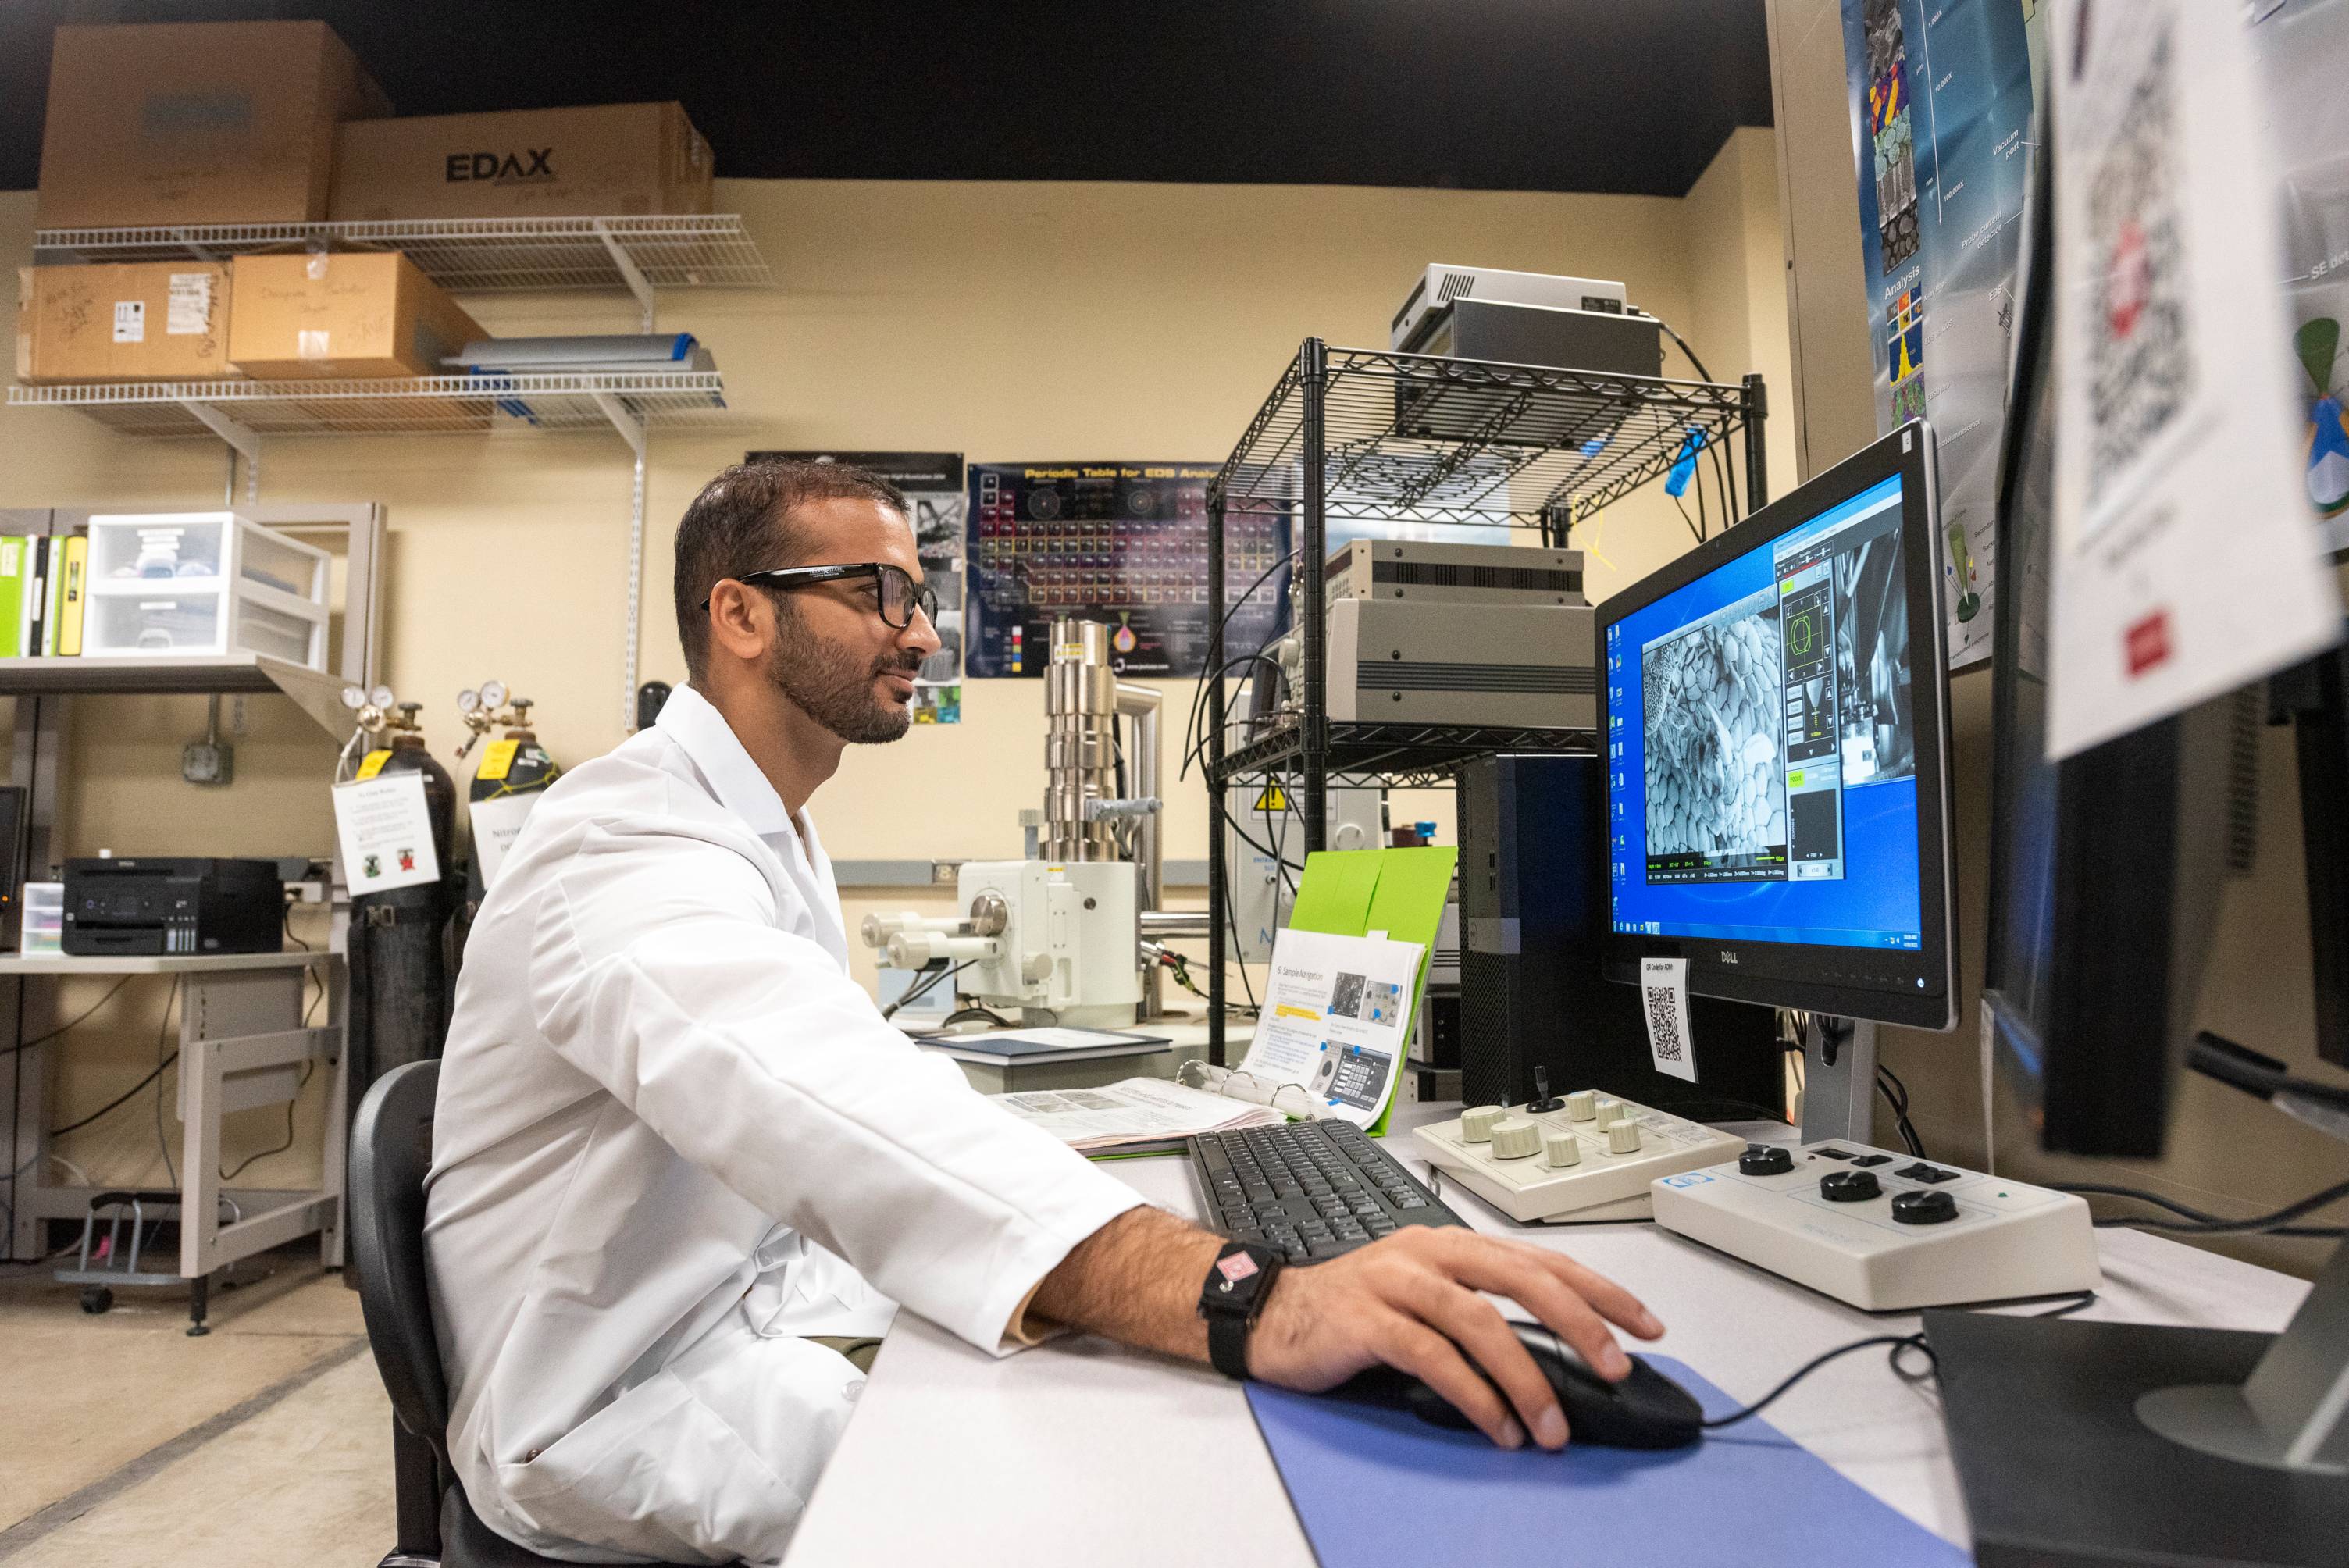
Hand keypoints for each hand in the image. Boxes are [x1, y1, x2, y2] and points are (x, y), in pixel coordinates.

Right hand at [1244, 1227, 1662, 1450]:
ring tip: (1552, 1425)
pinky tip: (1497, 1425)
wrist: (1271, 1313)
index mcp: (1450, 1244)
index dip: (1599, 1291)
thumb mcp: (1425, 1299)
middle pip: (1519, 1277)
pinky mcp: (1365, 1320)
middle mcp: (1427, 1253)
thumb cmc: (1352, 1311)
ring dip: (1525, 1376)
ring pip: (1478, 1320)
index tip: (1645, 1325)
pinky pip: (1431, 1356)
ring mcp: (1394, 1282)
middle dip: (1578, 1323)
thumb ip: (1480, 1313)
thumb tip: (1553, 1358)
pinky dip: (1472, 1394)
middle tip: (1615, 1368)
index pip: (1540, 1260)